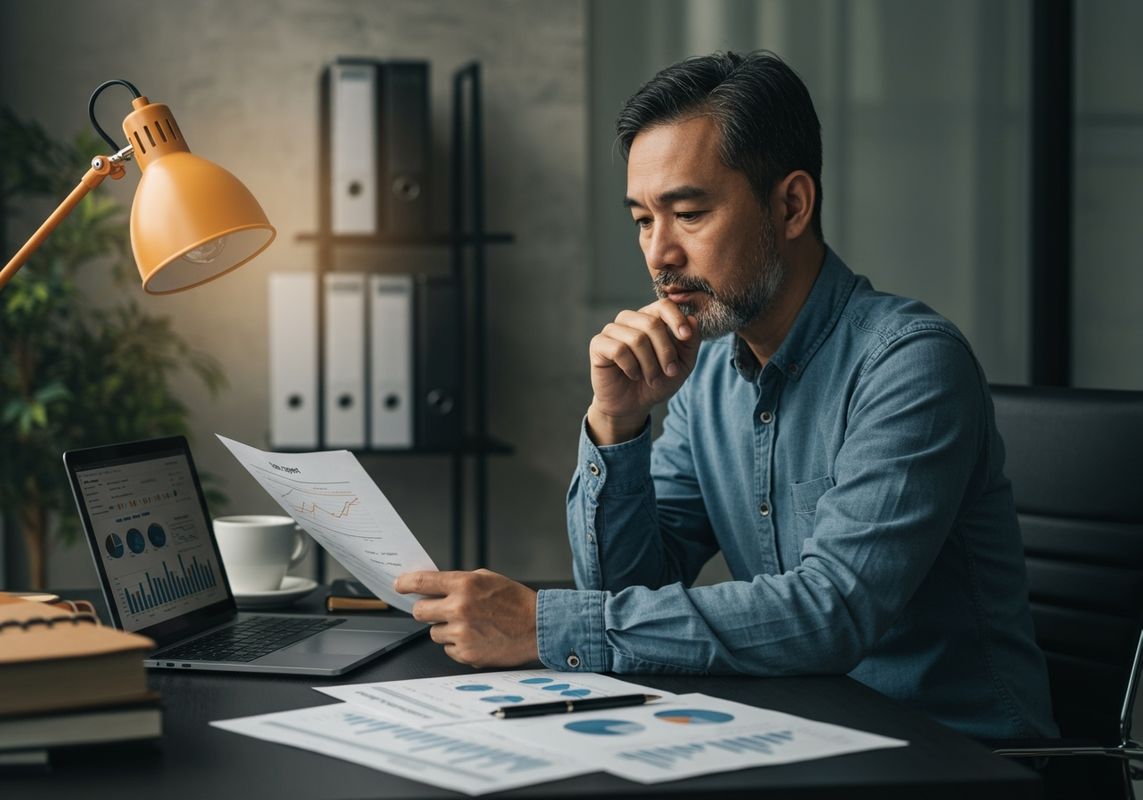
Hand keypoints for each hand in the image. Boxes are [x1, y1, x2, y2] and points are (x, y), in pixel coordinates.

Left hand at [394, 569, 538, 667]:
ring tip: (469, 625)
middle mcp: (459, 608)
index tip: (399, 585)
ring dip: (445, 629)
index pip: (422, 582)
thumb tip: (434, 585)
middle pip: (419, 611)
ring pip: (433, 632)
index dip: (405, 584)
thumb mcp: (488, 578)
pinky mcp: (466, 653)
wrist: (538, 626)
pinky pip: (448, 648)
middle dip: (425, 610)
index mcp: (464, 584)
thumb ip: (459, 581)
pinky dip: (458, 644)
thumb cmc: (516, 601)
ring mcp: (461, 632)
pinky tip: (477, 637)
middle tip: (437, 610)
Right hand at [588, 300, 700, 443]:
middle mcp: (630, 320)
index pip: (664, 305)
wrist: (632, 405)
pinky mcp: (598, 344)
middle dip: (665, 351)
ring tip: (652, 379)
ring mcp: (612, 330)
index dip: (676, 319)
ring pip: (636, 338)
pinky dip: (631, 367)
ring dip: (649, 364)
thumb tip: (693, 319)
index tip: (685, 337)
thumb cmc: (657, 381)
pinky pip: (618, 350)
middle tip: (670, 372)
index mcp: (651, 318)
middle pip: (652, 323)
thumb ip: (690, 342)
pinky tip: (632, 375)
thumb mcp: (682, 365)